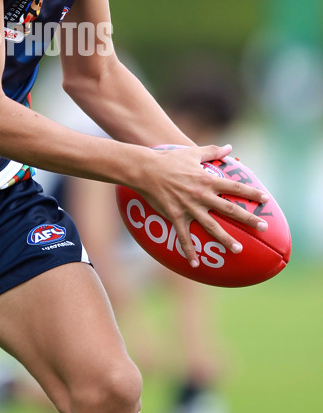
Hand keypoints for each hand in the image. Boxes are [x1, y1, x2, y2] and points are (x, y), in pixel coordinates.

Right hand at [136, 144, 269, 268]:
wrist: (146, 169)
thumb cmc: (169, 159)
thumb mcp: (193, 153)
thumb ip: (212, 151)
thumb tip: (230, 147)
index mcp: (207, 179)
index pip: (235, 187)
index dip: (251, 193)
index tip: (265, 199)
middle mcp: (202, 195)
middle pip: (230, 209)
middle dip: (248, 218)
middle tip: (263, 227)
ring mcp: (189, 207)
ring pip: (211, 226)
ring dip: (226, 239)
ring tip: (238, 249)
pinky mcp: (176, 216)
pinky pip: (184, 237)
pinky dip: (189, 251)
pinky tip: (195, 264)